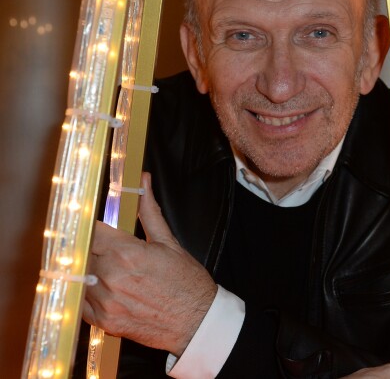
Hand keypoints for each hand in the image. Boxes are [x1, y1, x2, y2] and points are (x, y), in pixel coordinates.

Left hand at [83, 172, 216, 354]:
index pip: (91, 230)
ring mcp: (105, 301)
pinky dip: (86, 292)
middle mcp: (111, 276)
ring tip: (104, 266)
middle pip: (82, 252)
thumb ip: (149, 211)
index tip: (91, 221)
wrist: (196, 320)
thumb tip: (143, 181)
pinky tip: (101, 286)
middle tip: (102, 244)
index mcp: (127, 252)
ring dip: (88, 268)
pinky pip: (80, 302)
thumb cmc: (186, 281)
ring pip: (79, 275)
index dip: (90, 224)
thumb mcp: (168, 241)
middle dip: (90, 245)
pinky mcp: (104, 321)